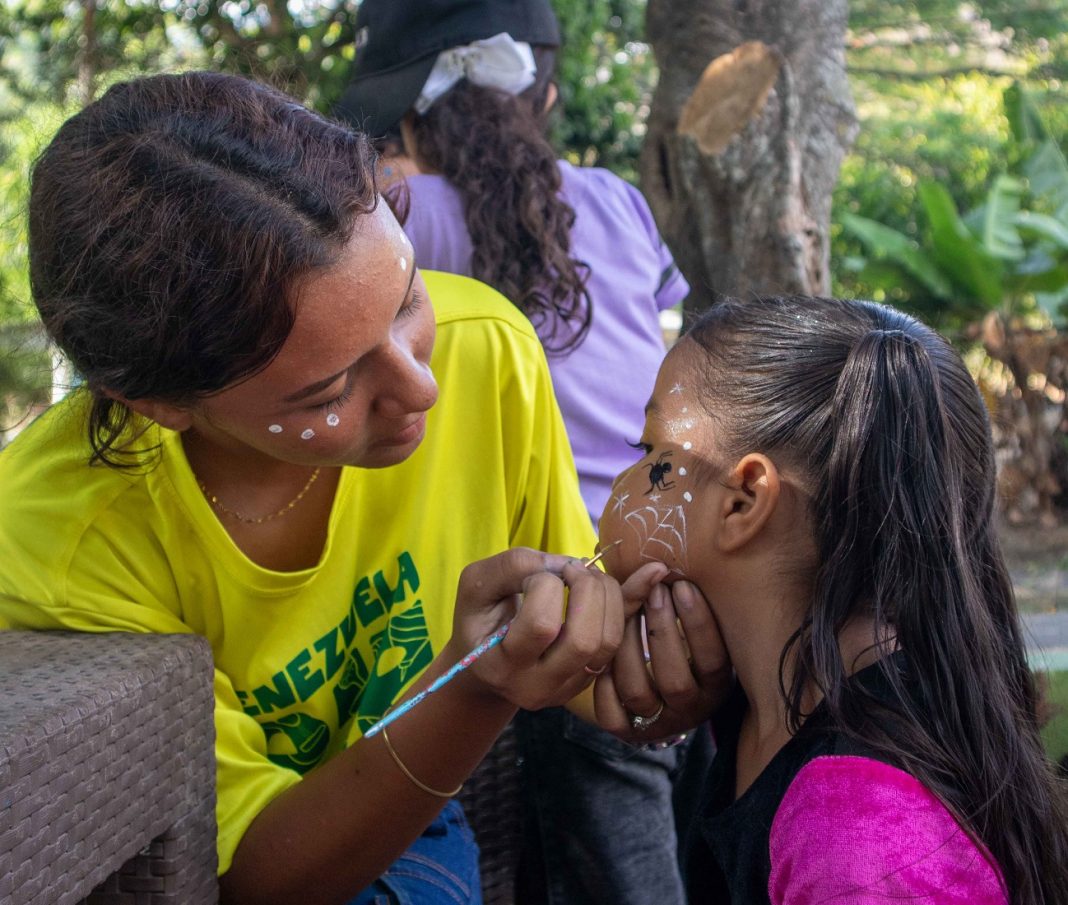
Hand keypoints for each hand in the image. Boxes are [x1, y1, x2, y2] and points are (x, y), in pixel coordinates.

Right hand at [448, 547, 624, 711]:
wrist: (486, 663)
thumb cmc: (480, 619)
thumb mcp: (476, 585)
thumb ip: (511, 566)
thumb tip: (564, 564)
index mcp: (500, 667)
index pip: (540, 624)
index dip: (544, 583)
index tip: (533, 575)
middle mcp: (535, 687)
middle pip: (583, 639)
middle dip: (586, 588)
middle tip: (572, 567)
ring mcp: (567, 689)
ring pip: (608, 642)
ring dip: (608, 596)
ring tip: (587, 576)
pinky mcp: (589, 680)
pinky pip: (618, 643)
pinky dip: (617, 607)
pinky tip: (597, 590)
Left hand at [594, 579, 730, 741]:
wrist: (661, 693)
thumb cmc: (678, 643)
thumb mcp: (688, 626)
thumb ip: (677, 599)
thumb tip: (657, 567)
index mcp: (716, 687)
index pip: (713, 660)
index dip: (698, 622)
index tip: (682, 586)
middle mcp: (690, 710)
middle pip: (674, 679)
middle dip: (662, 630)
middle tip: (653, 592)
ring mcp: (657, 723)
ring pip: (638, 690)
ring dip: (628, 645)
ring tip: (624, 610)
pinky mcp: (626, 730)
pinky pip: (611, 712)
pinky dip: (604, 681)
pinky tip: (603, 650)